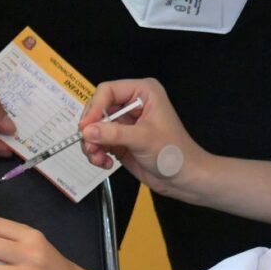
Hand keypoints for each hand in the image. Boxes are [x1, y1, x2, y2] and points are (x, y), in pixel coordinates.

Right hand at [78, 78, 209, 195]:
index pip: (108, 91)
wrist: (184, 179)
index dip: (95, 107)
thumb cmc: (174, 153)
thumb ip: (113, 134)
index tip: (86, 127)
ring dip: (92, 144)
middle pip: (98, 109)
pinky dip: (97, 152)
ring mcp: (125, 122)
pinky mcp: (119, 139)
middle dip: (91, 129)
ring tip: (98, 158)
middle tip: (90, 146)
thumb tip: (86, 131)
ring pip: (94, 127)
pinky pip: (98, 141)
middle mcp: (132, 103)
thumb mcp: (143, 139)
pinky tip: (105, 163)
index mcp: (143, 92)